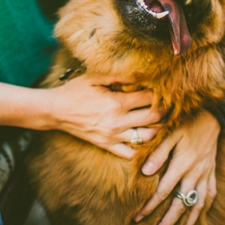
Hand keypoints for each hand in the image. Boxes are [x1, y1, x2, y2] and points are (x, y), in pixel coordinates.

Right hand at [50, 72, 164, 158]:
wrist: (56, 111)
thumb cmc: (75, 91)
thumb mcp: (94, 77)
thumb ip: (118, 75)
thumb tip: (139, 72)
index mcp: (116, 103)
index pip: (148, 98)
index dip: (159, 92)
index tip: (163, 88)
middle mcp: (118, 122)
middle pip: (153, 118)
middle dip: (164, 110)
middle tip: (168, 104)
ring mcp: (113, 136)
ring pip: (146, 137)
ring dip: (157, 129)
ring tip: (159, 120)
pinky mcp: (107, 145)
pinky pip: (130, 153)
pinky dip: (140, 147)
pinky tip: (142, 137)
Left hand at [135, 112, 219, 224]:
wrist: (211, 114)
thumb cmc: (186, 121)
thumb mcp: (170, 133)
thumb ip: (158, 153)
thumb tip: (146, 172)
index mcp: (182, 164)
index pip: (163, 192)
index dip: (150, 207)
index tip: (138, 218)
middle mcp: (195, 173)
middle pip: (181, 205)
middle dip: (168, 223)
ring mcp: (206, 174)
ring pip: (198, 204)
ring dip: (188, 222)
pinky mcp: (212, 171)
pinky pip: (210, 194)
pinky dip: (204, 208)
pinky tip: (198, 216)